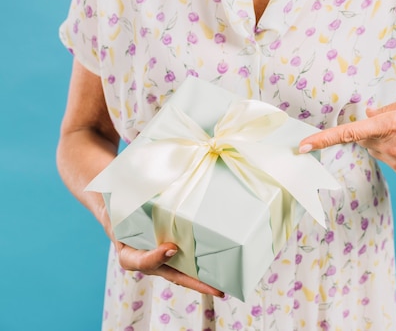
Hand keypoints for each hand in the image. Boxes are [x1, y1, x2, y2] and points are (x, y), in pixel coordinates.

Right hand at [99, 205, 223, 295]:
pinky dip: (200, 268)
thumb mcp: (117, 198)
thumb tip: (137, 163)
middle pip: (169, 275)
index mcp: (126, 251)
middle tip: (216, 289)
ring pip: (181, 273)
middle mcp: (144, 259)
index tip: (170, 248)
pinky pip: (185, 264)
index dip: (154, 257)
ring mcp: (159, 259)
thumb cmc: (118, 201)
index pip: (138, 261)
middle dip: (194, 283)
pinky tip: (220, 268)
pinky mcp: (171, 254)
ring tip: (224, 284)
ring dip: (202, 280)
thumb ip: (128, 193)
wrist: (116, 206)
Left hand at [299, 93, 395, 180]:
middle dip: (373, 131)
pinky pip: (393, 162)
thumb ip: (387, 110)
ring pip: (379, 151)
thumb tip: (368, 118)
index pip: (349, 133)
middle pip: (366, 140)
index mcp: (391, 125)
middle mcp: (391, 148)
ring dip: (387, 143)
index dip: (323, 139)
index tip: (303, 147)